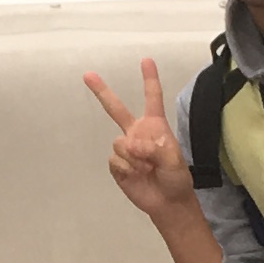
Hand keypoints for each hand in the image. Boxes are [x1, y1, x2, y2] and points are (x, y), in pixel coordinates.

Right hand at [82, 57, 201, 224]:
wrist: (166, 202)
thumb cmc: (175, 178)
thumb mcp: (174, 160)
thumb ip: (156, 148)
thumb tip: (133, 145)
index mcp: (155, 126)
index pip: (152, 98)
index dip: (149, 79)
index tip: (146, 60)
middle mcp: (137, 133)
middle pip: (116, 109)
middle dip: (102, 91)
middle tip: (88, 75)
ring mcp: (125, 149)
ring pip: (119, 143)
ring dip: (134, 157)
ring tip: (147, 168)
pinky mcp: (117, 165)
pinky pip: (115, 160)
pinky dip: (127, 168)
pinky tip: (137, 175)